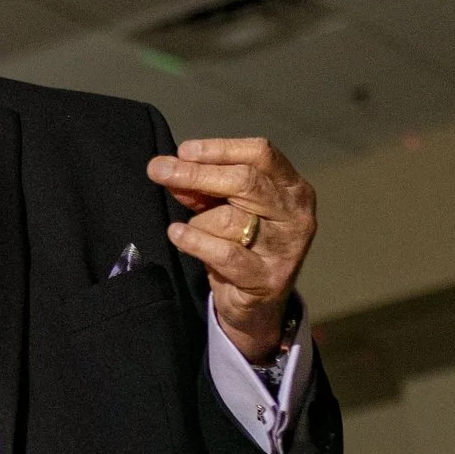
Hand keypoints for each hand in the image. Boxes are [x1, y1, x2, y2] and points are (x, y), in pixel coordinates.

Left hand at [145, 138, 316, 361]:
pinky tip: (177, 234)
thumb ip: (202, 189)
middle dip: (197, 174)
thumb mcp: (224, 209)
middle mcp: (295, 215)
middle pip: (245, 181)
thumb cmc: (242, 245)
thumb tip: (170, 169)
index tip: (183, 150)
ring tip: (190, 230)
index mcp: (292, 188)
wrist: (256, 304)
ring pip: (230, 219)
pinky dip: (195, 241)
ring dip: (199, 221)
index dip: (220, 149)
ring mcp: (285, 248)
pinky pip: (224, 252)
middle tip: (159, 170)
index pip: (261, 154)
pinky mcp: (268, 278)